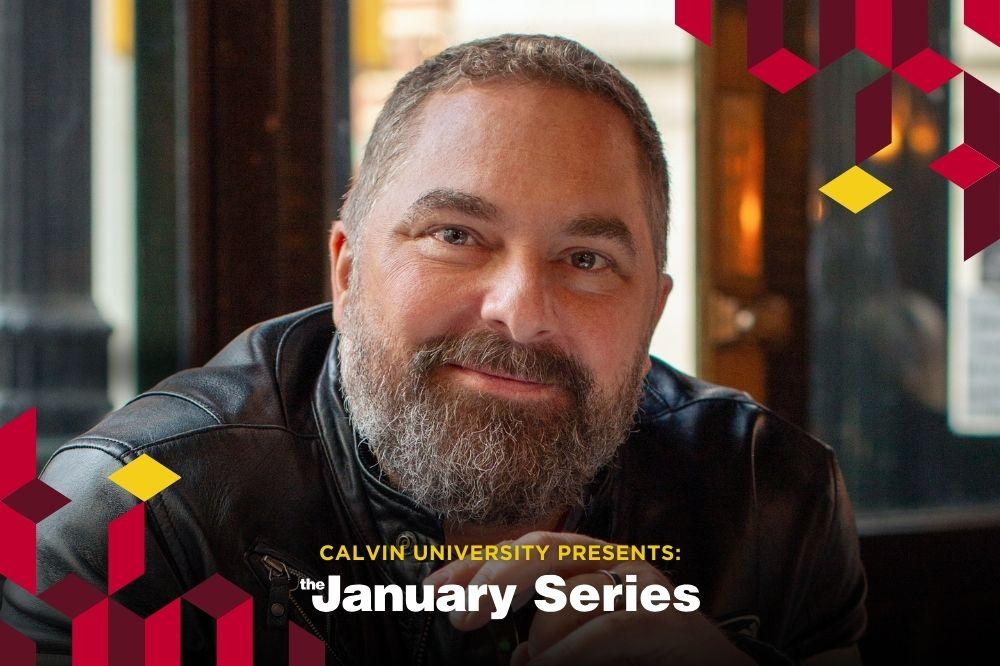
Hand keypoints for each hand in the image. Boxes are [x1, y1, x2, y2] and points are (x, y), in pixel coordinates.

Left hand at [423, 531, 753, 664]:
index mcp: (594, 563)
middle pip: (542, 550)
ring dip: (543, 642)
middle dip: (493, 580)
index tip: (432, 589)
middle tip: (460, 618)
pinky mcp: (666, 618)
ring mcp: (645, 585)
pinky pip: (603, 627)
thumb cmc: (648, 658)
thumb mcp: (586, 643)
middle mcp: (618, 561)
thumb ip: (552, 639)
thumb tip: (519, 652)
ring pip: (568, 596)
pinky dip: (569, 653)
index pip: (526, 549)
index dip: (478, 565)